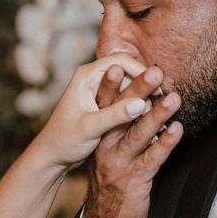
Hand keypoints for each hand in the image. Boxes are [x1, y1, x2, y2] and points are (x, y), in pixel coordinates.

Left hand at [30, 54, 150, 171]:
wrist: (52, 156)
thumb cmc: (64, 140)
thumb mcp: (91, 127)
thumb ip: (115, 115)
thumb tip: (142, 104)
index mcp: (85, 76)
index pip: (121, 61)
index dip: (142, 72)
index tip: (159, 87)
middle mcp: (92, 78)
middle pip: (127, 72)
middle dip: (146, 85)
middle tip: (164, 99)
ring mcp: (97, 91)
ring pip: (128, 85)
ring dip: (144, 96)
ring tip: (162, 110)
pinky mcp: (102, 103)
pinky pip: (125, 98)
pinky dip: (137, 106)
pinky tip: (150, 118)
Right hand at [79, 65, 183, 217]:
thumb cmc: (110, 176)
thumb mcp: (107, 148)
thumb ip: (118, 125)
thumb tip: (135, 96)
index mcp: (98, 135)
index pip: (102, 105)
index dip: (110, 85)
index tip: (119, 64)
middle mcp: (106, 145)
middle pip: (122, 114)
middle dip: (138, 90)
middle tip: (154, 72)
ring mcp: (120, 162)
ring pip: (139, 134)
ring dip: (158, 114)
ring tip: (174, 97)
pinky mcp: (135, 179)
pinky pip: (153, 158)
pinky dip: (166, 143)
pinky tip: (177, 130)